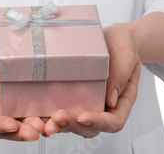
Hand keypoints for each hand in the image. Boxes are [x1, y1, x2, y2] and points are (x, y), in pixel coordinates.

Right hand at [0, 18, 45, 140]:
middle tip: (36, 132)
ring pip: (17, 121)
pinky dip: (40, 114)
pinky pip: (28, 107)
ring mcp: (4, 99)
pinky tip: (53, 115)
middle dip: (18, 133)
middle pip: (1, 126)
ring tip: (48, 126)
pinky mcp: (19, 92)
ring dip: (32, 127)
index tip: (12, 125)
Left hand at [44, 23, 140, 137]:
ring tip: (44, 122)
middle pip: (89, 128)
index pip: (113, 122)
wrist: (111, 37)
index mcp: (121, 102)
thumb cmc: (123, 45)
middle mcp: (103, 108)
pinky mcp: (71, 98)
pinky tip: (37, 114)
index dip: (98, 122)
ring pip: (73, 124)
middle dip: (72, 125)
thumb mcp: (126, 55)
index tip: (83, 117)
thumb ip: (121, 75)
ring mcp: (86, 104)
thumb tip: (111, 100)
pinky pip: (61, 110)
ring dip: (58, 125)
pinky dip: (49, 116)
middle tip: (57, 118)